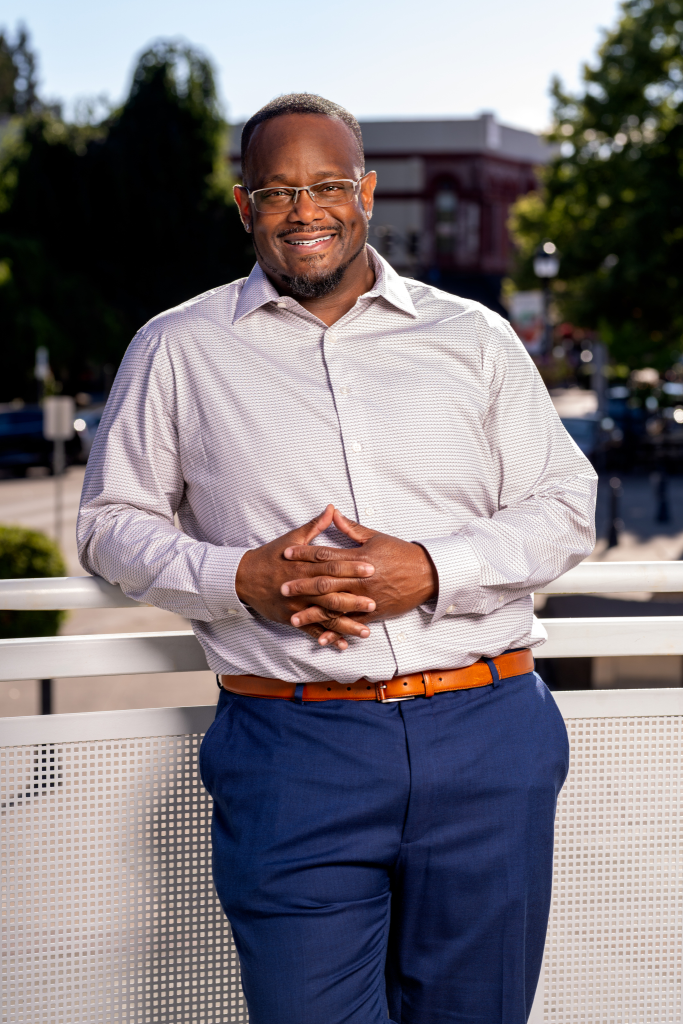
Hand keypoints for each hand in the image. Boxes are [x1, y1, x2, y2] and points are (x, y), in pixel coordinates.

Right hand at [234, 505, 376, 650]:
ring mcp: (297, 605)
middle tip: (373, 603)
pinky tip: (342, 644)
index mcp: (304, 565)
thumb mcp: (292, 538)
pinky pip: (311, 630)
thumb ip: (315, 526)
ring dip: (345, 624)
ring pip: (324, 615)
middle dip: (352, 599)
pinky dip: (326, 637)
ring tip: (365, 631)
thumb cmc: (270, 556)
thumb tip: (332, 509)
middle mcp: (302, 587)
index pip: (331, 566)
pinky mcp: (291, 618)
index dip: (351, 567)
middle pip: (330, 593)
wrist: (244, 577)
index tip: (371, 568)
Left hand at [282, 509, 437, 644]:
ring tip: (293, 618)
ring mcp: (366, 597)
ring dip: (313, 613)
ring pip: (335, 607)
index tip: (286, 554)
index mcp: (358, 558)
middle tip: (281, 588)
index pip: (326, 554)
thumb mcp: (376, 537)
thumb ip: (352, 529)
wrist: (427, 574)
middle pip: (325, 582)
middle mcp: (360, 579)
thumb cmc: (401, 553)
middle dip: (302, 585)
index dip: (304, 553)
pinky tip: (321, 637)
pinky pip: (351, 622)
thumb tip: (333, 514)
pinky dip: (337, 630)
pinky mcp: (374, 612)